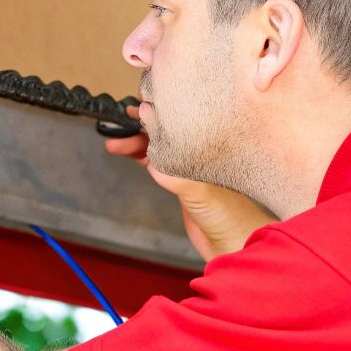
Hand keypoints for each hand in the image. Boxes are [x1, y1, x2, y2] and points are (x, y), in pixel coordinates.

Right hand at [104, 104, 275, 260]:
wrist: (236, 243)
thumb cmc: (231, 216)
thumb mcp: (200, 191)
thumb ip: (175, 173)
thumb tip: (149, 154)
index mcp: (209, 145)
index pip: (179, 120)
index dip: (157, 111)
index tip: (135, 107)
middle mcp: (199, 151)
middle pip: (165, 131)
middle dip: (139, 127)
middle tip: (115, 129)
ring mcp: (190, 166)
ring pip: (159, 146)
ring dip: (136, 143)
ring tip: (113, 143)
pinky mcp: (183, 182)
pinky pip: (159, 162)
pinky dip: (142, 156)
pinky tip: (129, 153)